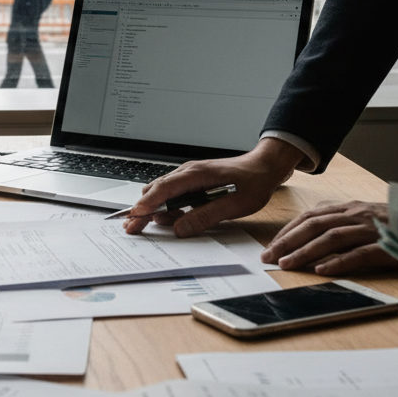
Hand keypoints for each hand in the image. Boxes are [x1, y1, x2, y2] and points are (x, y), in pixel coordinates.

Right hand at [123, 137, 303, 236]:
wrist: (264, 167)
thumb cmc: (253, 182)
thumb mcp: (234, 205)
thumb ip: (205, 217)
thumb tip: (180, 229)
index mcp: (196, 174)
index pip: (164, 189)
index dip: (147, 204)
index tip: (135, 217)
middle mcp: (188, 172)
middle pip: (156, 191)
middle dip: (143, 210)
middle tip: (133, 228)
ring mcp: (189, 176)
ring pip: (162, 193)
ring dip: (155, 210)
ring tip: (151, 226)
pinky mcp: (193, 182)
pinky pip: (173, 194)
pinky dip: (166, 207)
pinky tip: (171, 219)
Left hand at [263, 200, 395, 274]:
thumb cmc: (397, 227)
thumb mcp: (365, 219)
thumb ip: (340, 223)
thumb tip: (310, 238)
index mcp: (351, 208)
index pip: (311, 216)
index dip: (289, 230)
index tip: (271, 246)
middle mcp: (358, 214)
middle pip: (315, 225)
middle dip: (288, 241)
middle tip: (269, 257)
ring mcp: (373, 229)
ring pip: (332, 238)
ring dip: (306, 252)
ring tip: (287, 265)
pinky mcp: (388, 246)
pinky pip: (360, 253)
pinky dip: (339, 262)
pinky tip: (322, 270)